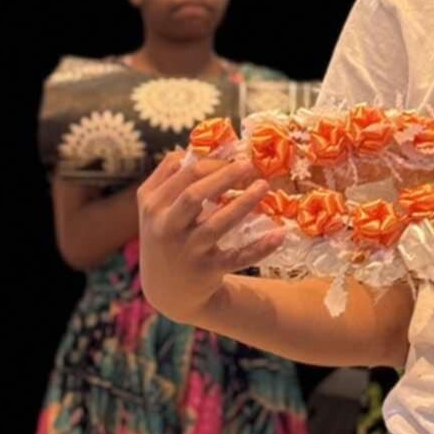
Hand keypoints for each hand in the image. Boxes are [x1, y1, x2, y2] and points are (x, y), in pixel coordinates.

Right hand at [137, 151, 284, 322]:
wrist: (166, 289)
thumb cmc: (167, 232)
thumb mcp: (156, 205)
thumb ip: (171, 174)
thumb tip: (205, 144)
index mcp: (152, 205)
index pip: (184, 173)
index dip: (213, 161)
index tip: (235, 157)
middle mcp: (165, 228)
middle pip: (194, 195)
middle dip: (223, 176)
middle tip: (249, 164)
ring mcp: (186, 251)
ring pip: (216, 225)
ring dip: (242, 204)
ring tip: (264, 186)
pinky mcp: (206, 271)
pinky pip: (237, 258)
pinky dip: (259, 247)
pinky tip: (280, 234)